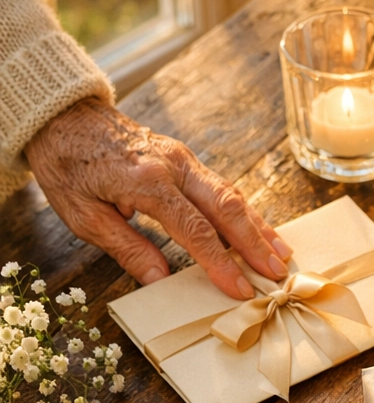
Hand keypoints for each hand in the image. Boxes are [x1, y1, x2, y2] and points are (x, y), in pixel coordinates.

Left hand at [24, 98, 291, 299]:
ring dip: (259, 228)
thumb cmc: (67, 164)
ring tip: (282, 255)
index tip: (241, 289)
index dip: (222, 264)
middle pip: (227, 209)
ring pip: (232, 195)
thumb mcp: (83, 215)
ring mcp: (182, 159)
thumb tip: (161, 280)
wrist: (61, 113)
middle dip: (256, 244)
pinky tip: (261, 230)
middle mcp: (173, 166)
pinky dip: (246, 211)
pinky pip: (223, 187)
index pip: (196, 230)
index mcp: (147, 182)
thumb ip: (126, 248)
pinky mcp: (185, 159)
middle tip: (278, 274)